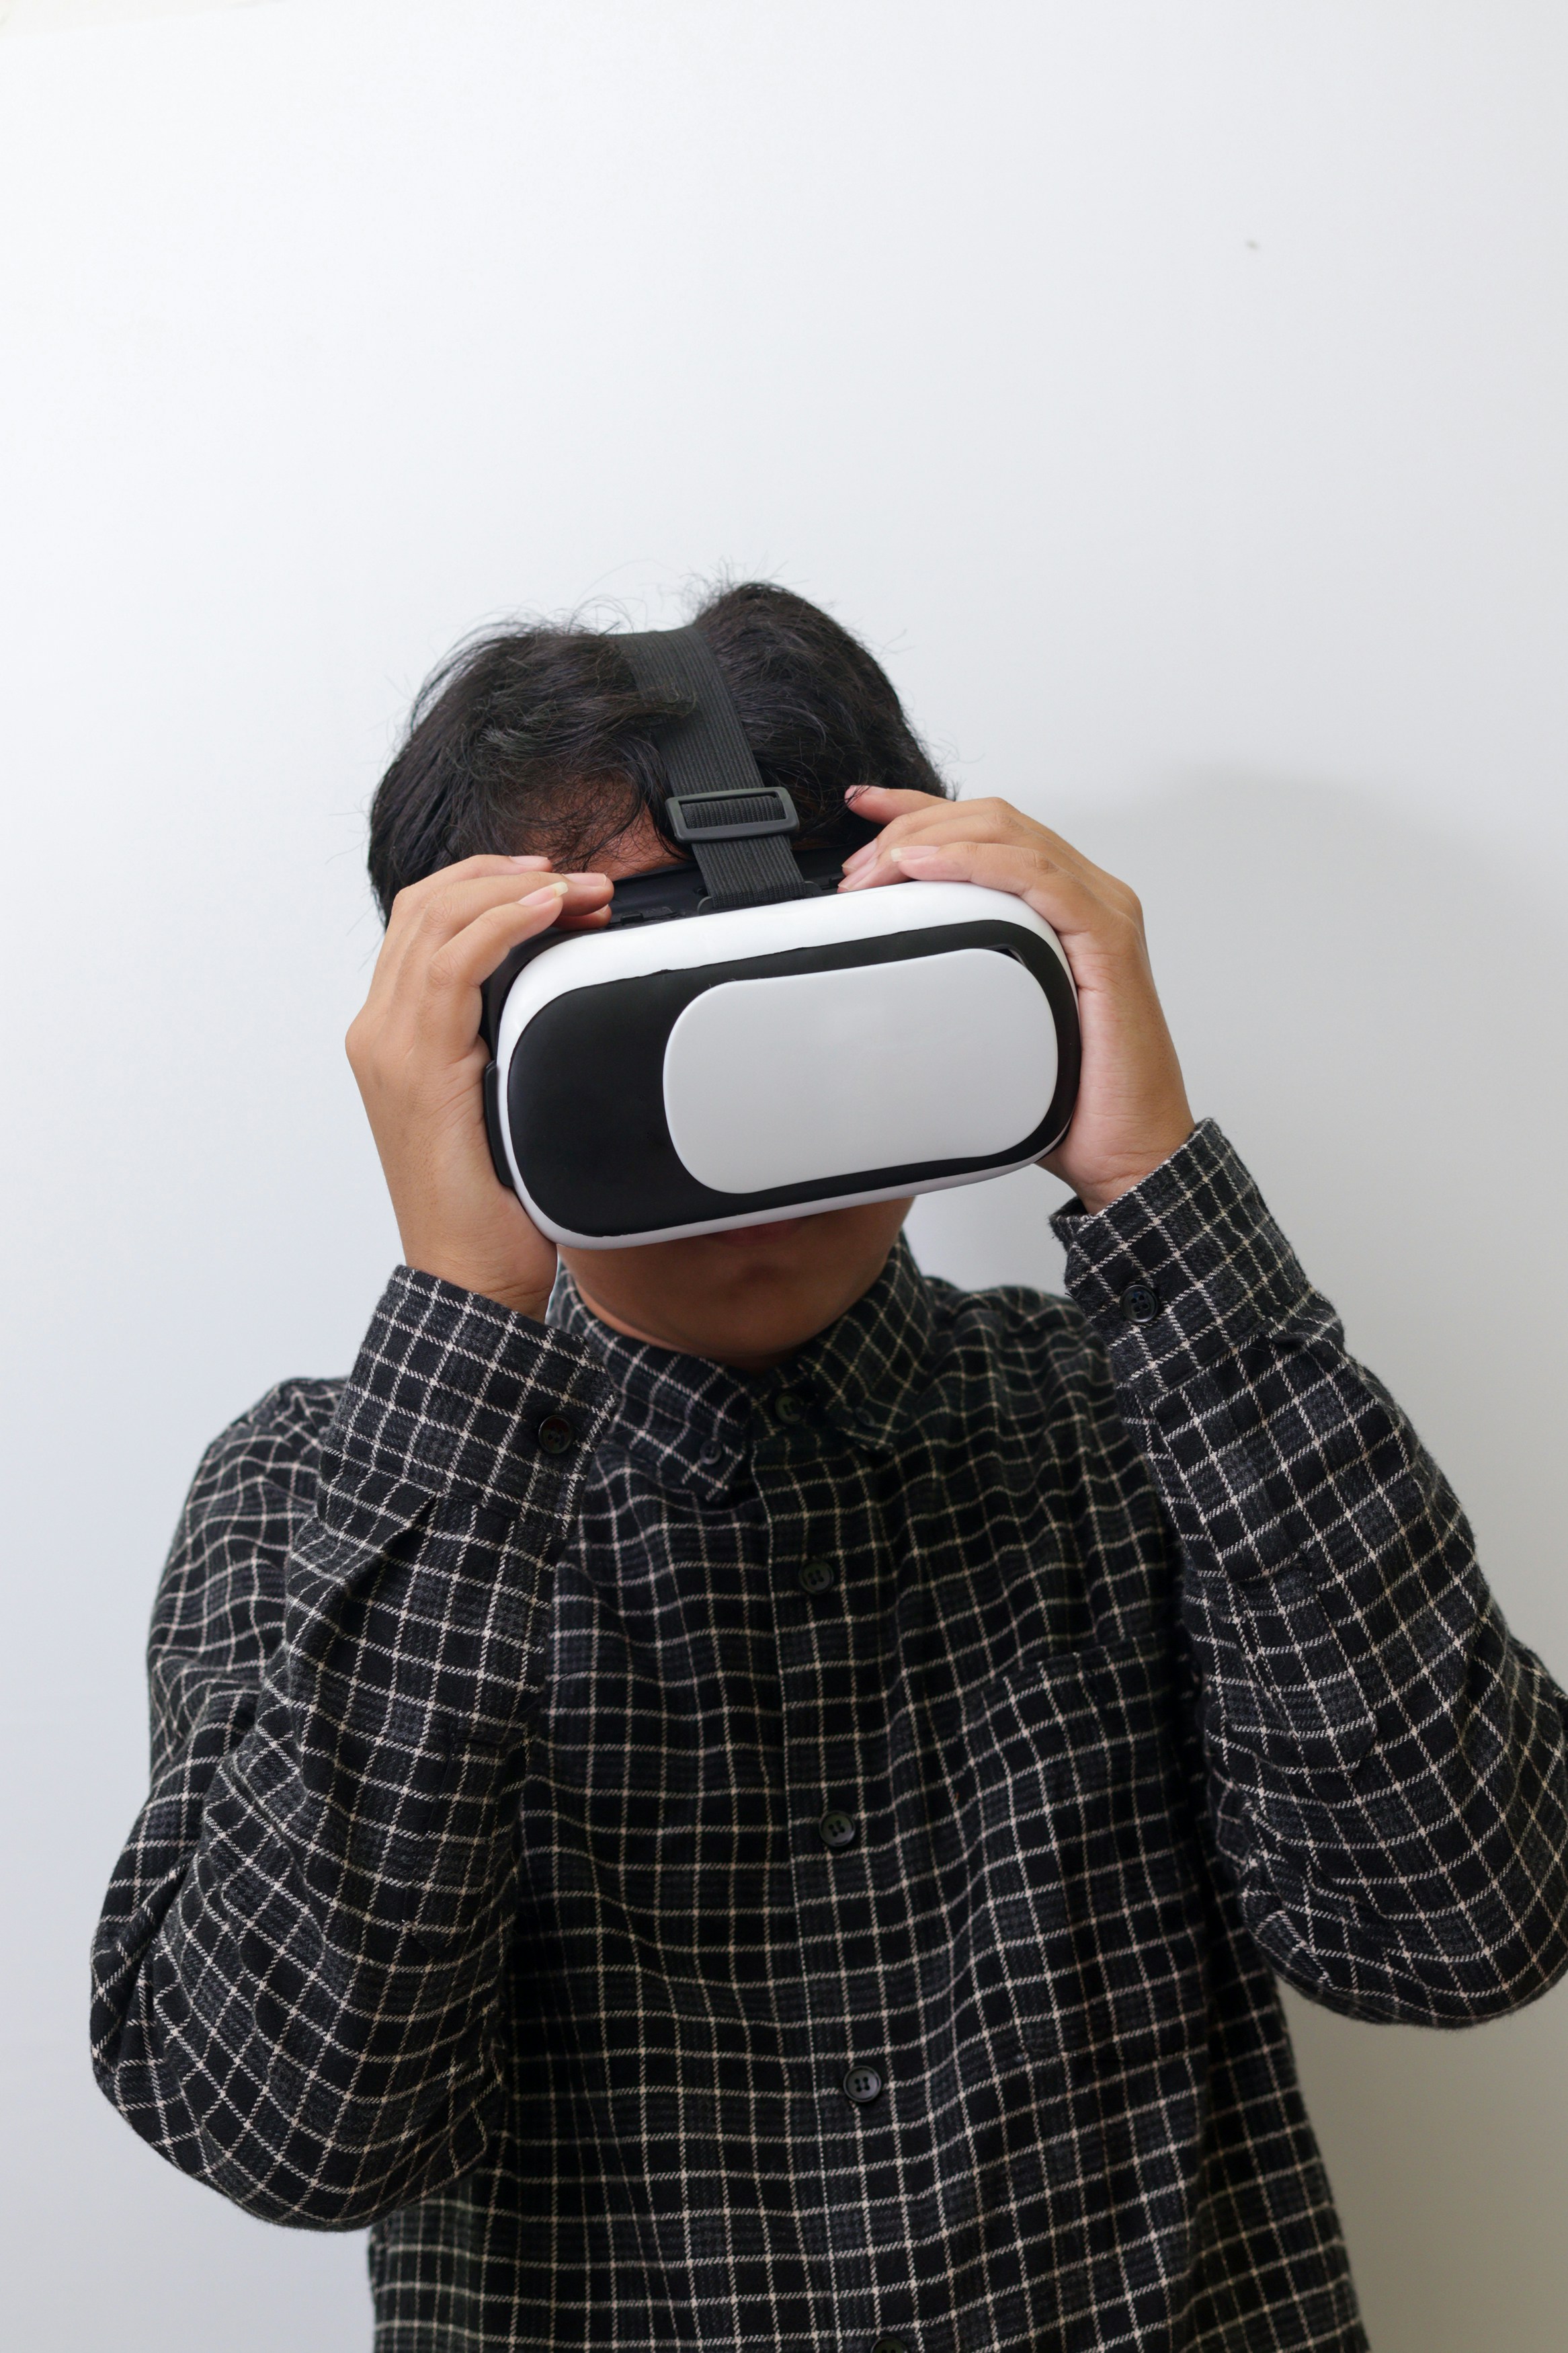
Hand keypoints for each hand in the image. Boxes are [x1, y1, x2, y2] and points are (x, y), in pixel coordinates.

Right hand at [347, 855, 612, 1316]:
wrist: (469, 1275)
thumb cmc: (495, 1204)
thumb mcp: (507, 1099)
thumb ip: (510, 1042)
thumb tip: (567, 995)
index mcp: (395, 1036)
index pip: (427, 924)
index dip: (489, 887)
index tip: (554, 886)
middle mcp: (380, 1033)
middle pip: (425, 905)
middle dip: (504, 875)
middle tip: (575, 878)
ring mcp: (389, 1047)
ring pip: (435, 920)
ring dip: (513, 891)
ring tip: (576, 888)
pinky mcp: (415, 1068)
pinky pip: (452, 964)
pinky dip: (502, 924)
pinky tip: (547, 912)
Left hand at [839, 789, 1193, 1213]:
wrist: (1127, 1152)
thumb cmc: (1070, 1099)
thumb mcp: (993, 1024)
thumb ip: (956, 981)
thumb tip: (885, 972)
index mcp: (1062, 906)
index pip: (987, 831)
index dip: (920, 808)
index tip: (861, 809)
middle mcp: (1088, 896)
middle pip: (991, 820)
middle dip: (912, 828)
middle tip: (858, 873)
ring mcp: (1102, 912)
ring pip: (1009, 834)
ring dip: (931, 840)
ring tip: (877, 873)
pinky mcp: (1108, 938)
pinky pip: (1036, 876)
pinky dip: (974, 862)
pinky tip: (926, 868)